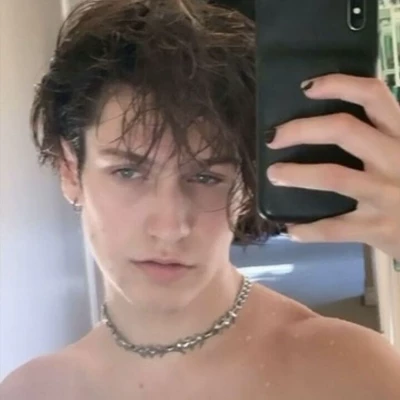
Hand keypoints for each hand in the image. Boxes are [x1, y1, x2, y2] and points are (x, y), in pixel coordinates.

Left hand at [266, 73, 399, 259]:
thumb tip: (328, 128)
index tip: (306, 88)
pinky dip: (308, 230)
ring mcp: (387, 194)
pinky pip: (334, 229)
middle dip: (301, 129)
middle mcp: (397, 159)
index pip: (374, 95)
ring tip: (273, 174)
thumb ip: (381, 140)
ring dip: (297, 174)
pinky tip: (291, 230)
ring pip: (334, 176)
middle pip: (344, 129)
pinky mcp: (379, 227)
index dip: (339, 85)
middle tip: (274, 137)